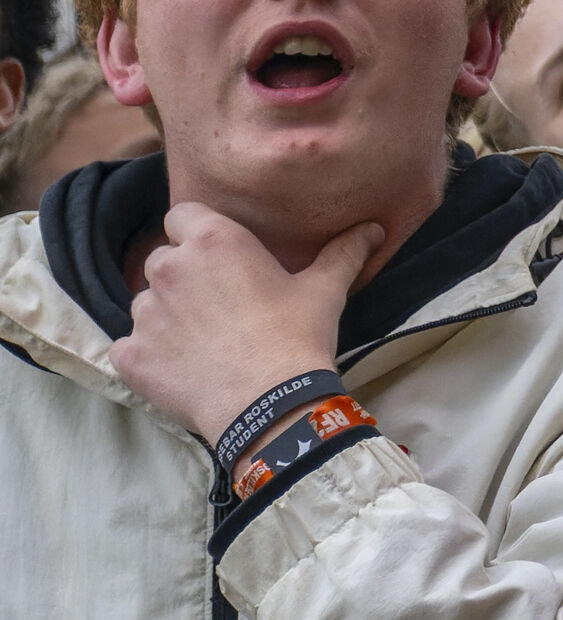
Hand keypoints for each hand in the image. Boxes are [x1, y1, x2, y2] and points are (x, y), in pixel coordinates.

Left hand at [113, 204, 381, 444]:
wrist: (268, 405)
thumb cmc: (296, 336)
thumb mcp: (326, 290)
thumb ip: (344, 252)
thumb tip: (374, 228)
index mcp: (214, 241)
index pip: (182, 214)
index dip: (198, 231)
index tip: (220, 254)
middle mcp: (169, 269)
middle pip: (162, 259)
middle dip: (183, 275)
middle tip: (217, 301)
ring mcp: (144, 314)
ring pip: (146, 303)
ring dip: (166, 314)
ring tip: (201, 340)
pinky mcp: (130, 356)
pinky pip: (130, 347)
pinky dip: (149, 354)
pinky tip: (181, 368)